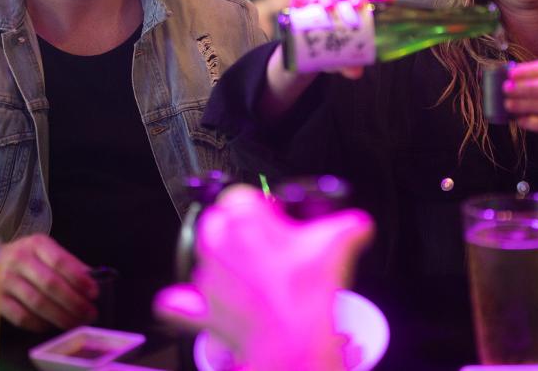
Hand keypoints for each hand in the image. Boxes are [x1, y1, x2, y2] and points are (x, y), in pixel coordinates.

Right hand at [0, 234, 97, 331]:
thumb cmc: (25, 258)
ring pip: (37, 303)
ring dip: (60, 316)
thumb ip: (68, 263)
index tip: (94, 293)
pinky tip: (50, 326)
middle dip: (74, 302)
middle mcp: (19, 259)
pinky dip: (39, 324)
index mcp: (36, 244)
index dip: (79, 279)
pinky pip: (21, 316)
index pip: (61, 261)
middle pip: (51, 284)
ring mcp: (5, 280)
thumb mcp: (45, 251)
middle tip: (89, 314)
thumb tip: (93, 280)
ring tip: (75, 323)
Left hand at [155, 185, 373, 370]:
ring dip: (224, 263)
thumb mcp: (337, 244)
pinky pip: (179, 304)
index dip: (262, 205)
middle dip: (239, 228)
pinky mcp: (204, 310)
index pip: (241, 195)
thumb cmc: (306, 294)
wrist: (294, 343)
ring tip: (256, 276)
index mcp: (243, 220)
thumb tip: (357, 224)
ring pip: (205, 258)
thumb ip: (349, 226)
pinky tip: (198, 300)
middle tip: (269, 243)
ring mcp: (207, 279)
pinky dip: (185, 302)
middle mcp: (218, 245)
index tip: (278, 218)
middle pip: (218, 222)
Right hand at [290, 0, 395, 79]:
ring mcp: (320, 4)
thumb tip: (355, 72)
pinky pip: (300, 2)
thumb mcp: (343, 59)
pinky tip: (298, 4)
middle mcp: (340, 2)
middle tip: (355, 4)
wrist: (309, 53)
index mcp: (358, 11)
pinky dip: (299, 2)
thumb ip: (350, 63)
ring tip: (327, 7)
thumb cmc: (334, 50)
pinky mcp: (302, 9)